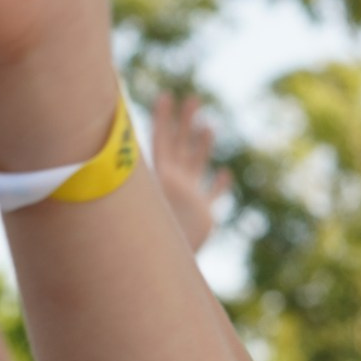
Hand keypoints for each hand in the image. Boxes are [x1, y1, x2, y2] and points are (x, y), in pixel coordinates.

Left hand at [151, 94, 228, 253]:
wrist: (165, 264)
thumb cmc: (154, 236)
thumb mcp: (148, 205)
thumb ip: (146, 186)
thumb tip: (134, 169)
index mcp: (162, 176)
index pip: (162, 139)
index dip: (164, 118)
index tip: (166, 96)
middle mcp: (175, 182)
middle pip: (181, 145)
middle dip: (186, 122)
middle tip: (193, 99)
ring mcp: (188, 196)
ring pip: (197, 165)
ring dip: (202, 146)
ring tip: (208, 126)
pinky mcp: (202, 214)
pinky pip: (212, 195)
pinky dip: (219, 184)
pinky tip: (225, 174)